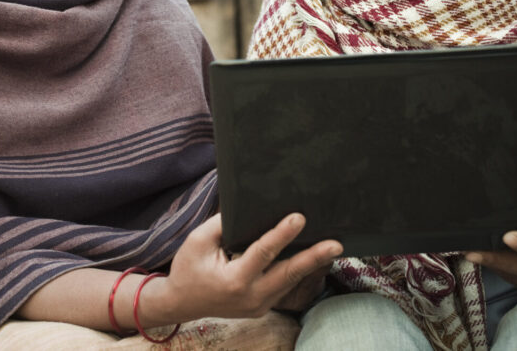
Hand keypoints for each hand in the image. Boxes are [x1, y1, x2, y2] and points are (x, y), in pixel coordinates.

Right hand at [143, 213, 342, 324]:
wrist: (181, 302)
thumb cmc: (188, 269)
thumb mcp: (198, 241)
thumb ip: (222, 224)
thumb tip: (248, 208)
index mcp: (234, 280)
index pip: (263, 253)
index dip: (282, 234)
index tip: (299, 217)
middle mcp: (251, 296)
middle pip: (288, 274)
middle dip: (313, 257)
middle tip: (336, 244)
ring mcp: (260, 305)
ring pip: (291, 282)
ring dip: (311, 264)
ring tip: (332, 247)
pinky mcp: (263, 306)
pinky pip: (284, 286)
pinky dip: (298, 271)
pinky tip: (312, 256)